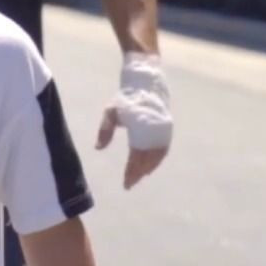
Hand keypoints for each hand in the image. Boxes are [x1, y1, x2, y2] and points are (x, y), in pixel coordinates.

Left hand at [96, 52, 170, 189]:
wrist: (146, 81)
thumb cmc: (126, 97)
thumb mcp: (111, 112)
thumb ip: (105, 130)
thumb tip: (98, 148)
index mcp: (139, 129)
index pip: (136, 157)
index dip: (131, 172)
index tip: (126, 184)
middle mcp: (154, 132)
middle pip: (147, 159)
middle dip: (139, 173)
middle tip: (131, 183)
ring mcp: (163, 130)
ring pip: (158, 155)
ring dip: (149, 167)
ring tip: (140, 176)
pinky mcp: (167, 127)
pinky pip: (164, 148)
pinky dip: (158, 158)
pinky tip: (151, 164)